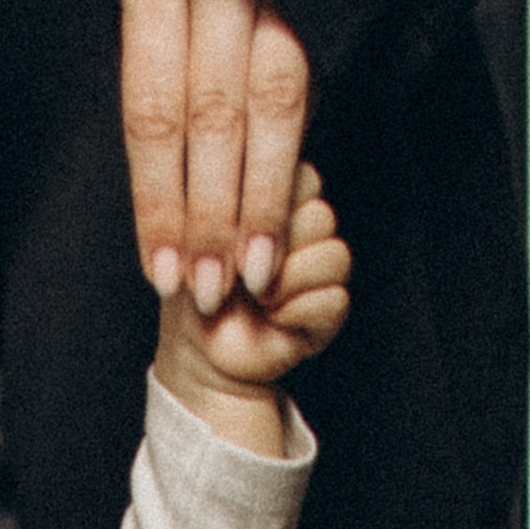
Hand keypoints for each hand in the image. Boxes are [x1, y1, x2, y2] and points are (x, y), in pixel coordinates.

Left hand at [120, 0, 309, 319]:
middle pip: (209, 118)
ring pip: (265, 110)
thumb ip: (157, 99)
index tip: (163, 273)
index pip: (152, 116)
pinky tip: (280, 223)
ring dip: (259, 204)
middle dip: (209, 216)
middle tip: (209, 292)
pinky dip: (288, 168)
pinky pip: (303, 95)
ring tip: (252, 276)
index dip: (159, 202)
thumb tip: (159, 214)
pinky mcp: (311, 2)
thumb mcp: (151, 22)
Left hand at [151, 162, 350, 447]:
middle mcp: (306, 227)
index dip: (265, 208)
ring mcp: (321, 267)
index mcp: (277, 195)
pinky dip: (294, 313)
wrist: (198, 351)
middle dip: (273, 248)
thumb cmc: (194, 287)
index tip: (230, 235)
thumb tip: (269, 190)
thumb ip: (236, 202)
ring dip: (284, 283)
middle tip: (240, 271)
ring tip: (255, 297)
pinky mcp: (330, 309)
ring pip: (334, 255)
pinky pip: (334, 298)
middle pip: (320, 215)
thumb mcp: (202, 232)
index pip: (299, 177)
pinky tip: (272, 319)